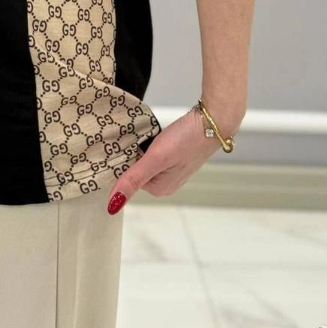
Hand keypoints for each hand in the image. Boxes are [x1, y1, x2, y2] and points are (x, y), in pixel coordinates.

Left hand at [105, 106, 238, 213]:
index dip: (123, 160)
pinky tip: (155, 134)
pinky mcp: (176, 156)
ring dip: (141, 147)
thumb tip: (113, 205)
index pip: (126, 177)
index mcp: (159, 188)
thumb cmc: (187, 139)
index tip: (124, 147)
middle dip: (132, 154)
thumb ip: (133, 179)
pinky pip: (154, 152)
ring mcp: (172, 169)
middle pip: (135, 168)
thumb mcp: (156, 158)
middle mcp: (165, 182)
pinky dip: (151, 142)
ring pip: (144, 159)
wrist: (213, 122)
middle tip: (136, 138)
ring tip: (145, 135)